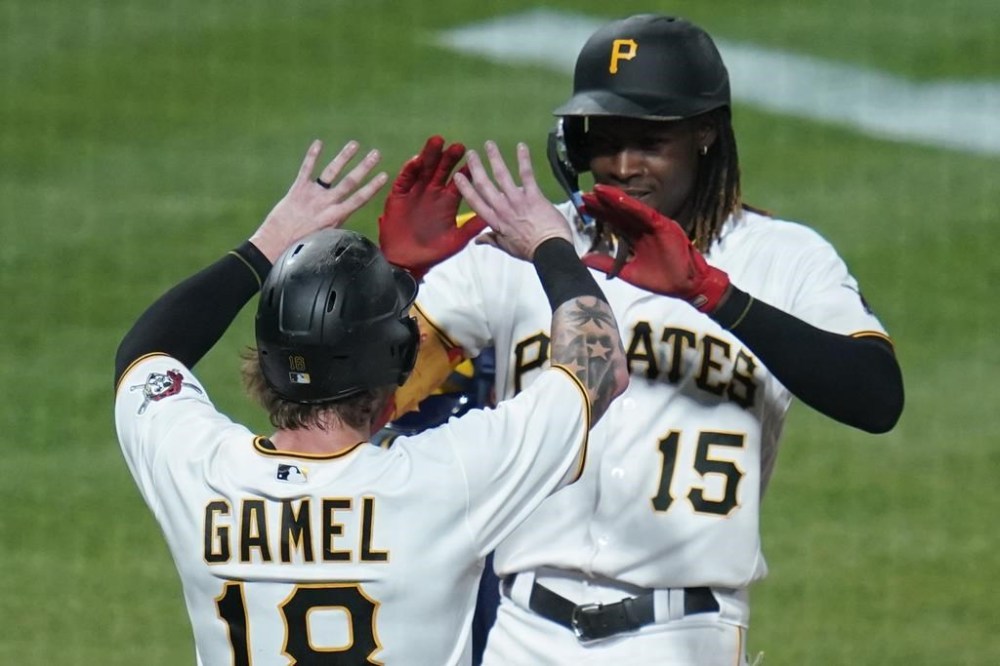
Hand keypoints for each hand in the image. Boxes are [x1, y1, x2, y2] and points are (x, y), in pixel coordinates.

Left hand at [250, 139, 386, 261]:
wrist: (276, 244)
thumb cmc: (301, 246)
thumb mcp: (325, 240)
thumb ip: (336, 228)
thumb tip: (348, 229)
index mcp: (336, 217)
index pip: (360, 198)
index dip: (373, 186)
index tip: (384, 175)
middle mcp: (327, 203)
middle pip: (350, 182)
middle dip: (364, 167)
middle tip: (376, 153)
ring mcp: (312, 194)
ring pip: (331, 172)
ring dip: (344, 157)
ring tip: (354, 144)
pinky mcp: (297, 190)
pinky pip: (306, 169)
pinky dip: (312, 156)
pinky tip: (318, 143)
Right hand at [378, 135, 486, 279]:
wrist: (406, 261)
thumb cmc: (433, 252)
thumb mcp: (456, 240)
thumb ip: (472, 227)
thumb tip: (492, 217)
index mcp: (448, 201)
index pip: (459, 181)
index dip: (465, 170)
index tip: (474, 158)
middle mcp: (432, 192)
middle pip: (442, 170)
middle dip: (449, 158)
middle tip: (458, 146)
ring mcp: (415, 191)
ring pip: (424, 169)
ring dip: (430, 155)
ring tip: (437, 142)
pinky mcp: (399, 195)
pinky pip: (405, 179)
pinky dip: (410, 169)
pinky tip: (416, 160)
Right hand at [454, 141, 570, 261]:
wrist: (550, 250)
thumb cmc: (529, 250)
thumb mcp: (507, 247)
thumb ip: (492, 240)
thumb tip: (477, 240)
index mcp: (495, 221)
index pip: (476, 202)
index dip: (465, 188)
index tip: (458, 176)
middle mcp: (503, 208)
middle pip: (485, 185)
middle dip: (476, 168)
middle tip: (470, 153)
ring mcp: (517, 201)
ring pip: (502, 176)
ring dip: (495, 158)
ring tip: (489, 144)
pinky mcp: (533, 196)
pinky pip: (527, 175)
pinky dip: (524, 159)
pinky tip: (521, 146)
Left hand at [581, 184, 729, 311]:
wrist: (685, 286)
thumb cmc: (661, 279)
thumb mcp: (627, 272)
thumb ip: (607, 263)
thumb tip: (584, 259)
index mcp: (636, 237)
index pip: (614, 223)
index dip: (599, 215)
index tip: (582, 208)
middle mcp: (643, 228)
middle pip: (619, 213)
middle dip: (602, 204)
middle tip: (584, 195)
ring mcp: (654, 225)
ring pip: (631, 209)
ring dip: (614, 199)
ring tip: (598, 190)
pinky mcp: (664, 225)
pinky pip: (646, 213)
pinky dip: (632, 205)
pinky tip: (618, 198)